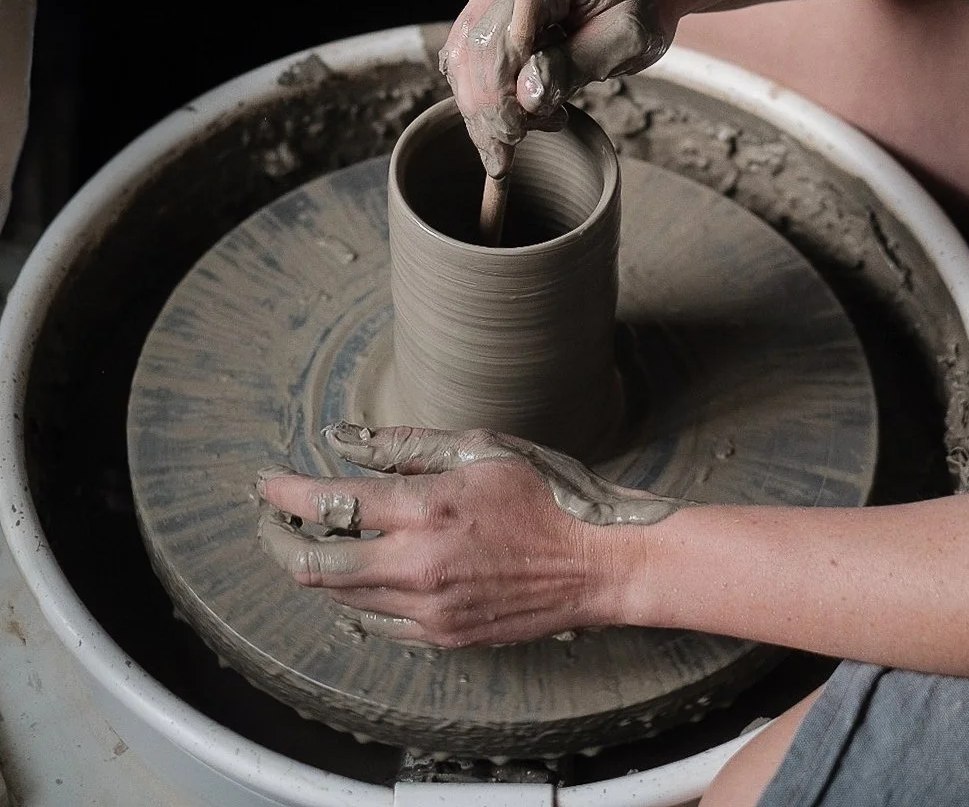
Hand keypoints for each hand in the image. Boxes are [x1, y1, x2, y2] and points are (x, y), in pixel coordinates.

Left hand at [256, 425, 673, 646]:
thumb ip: (405, 445)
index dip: (286, 494)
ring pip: (342, 597)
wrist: (595, 562)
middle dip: (281, 540)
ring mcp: (429, 610)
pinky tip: (360, 573)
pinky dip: (356, 597)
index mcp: (427, 509)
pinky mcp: (443, 636)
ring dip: (316, 568)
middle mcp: (419, 566)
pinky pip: (378, 622)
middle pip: (316, 566)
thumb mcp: (478, 447)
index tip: (267, 484)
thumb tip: (344, 439)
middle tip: (272, 518)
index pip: (330, 504)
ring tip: (313, 539)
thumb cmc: (543, 493)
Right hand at [440, 0, 674, 175]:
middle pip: (470, 52)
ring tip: (529, 127)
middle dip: (484, 111)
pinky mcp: (490, 5)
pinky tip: (517, 113)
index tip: (513, 137)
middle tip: (505, 156)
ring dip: (483, 107)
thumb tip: (528, 97)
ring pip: (462, 58)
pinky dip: (484, 93)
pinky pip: (469, 56)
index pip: (496, 41)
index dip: (496, 96)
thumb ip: (577, 65)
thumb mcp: (629, 37)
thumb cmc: (642, 2)